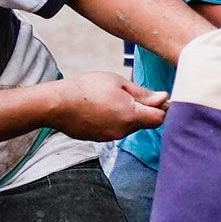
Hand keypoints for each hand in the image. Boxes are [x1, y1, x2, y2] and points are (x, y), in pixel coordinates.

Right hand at [42, 72, 166, 139]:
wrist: (57, 104)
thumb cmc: (87, 88)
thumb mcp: (118, 83)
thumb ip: (143, 93)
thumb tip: (163, 98)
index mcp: (131, 115)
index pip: (159, 118)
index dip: (161, 108)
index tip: (156, 97)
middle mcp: (123, 131)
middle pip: (145, 123)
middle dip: (144, 110)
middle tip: (129, 93)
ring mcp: (111, 137)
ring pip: (130, 126)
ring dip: (128, 115)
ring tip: (110, 99)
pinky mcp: (100, 138)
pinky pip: (115, 130)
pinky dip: (114, 120)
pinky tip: (101, 108)